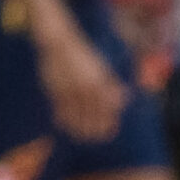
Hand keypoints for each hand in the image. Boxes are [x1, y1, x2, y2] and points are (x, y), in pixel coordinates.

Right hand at [39, 28, 126, 142]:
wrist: (59, 43)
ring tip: (81, 136)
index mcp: (97, 83)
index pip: (106, 110)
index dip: (108, 124)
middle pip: (91, 116)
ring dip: (79, 128)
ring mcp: (68, 88)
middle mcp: (83, 88)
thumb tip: (126, 98)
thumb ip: (112, 83)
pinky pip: (59, 109)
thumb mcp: (101, 67)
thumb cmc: (83, 55)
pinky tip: (65, 125)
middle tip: (95, 137)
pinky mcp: (54, 88)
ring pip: (75, 115)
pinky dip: (63, 120)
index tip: (108, 132)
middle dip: (94, 129)